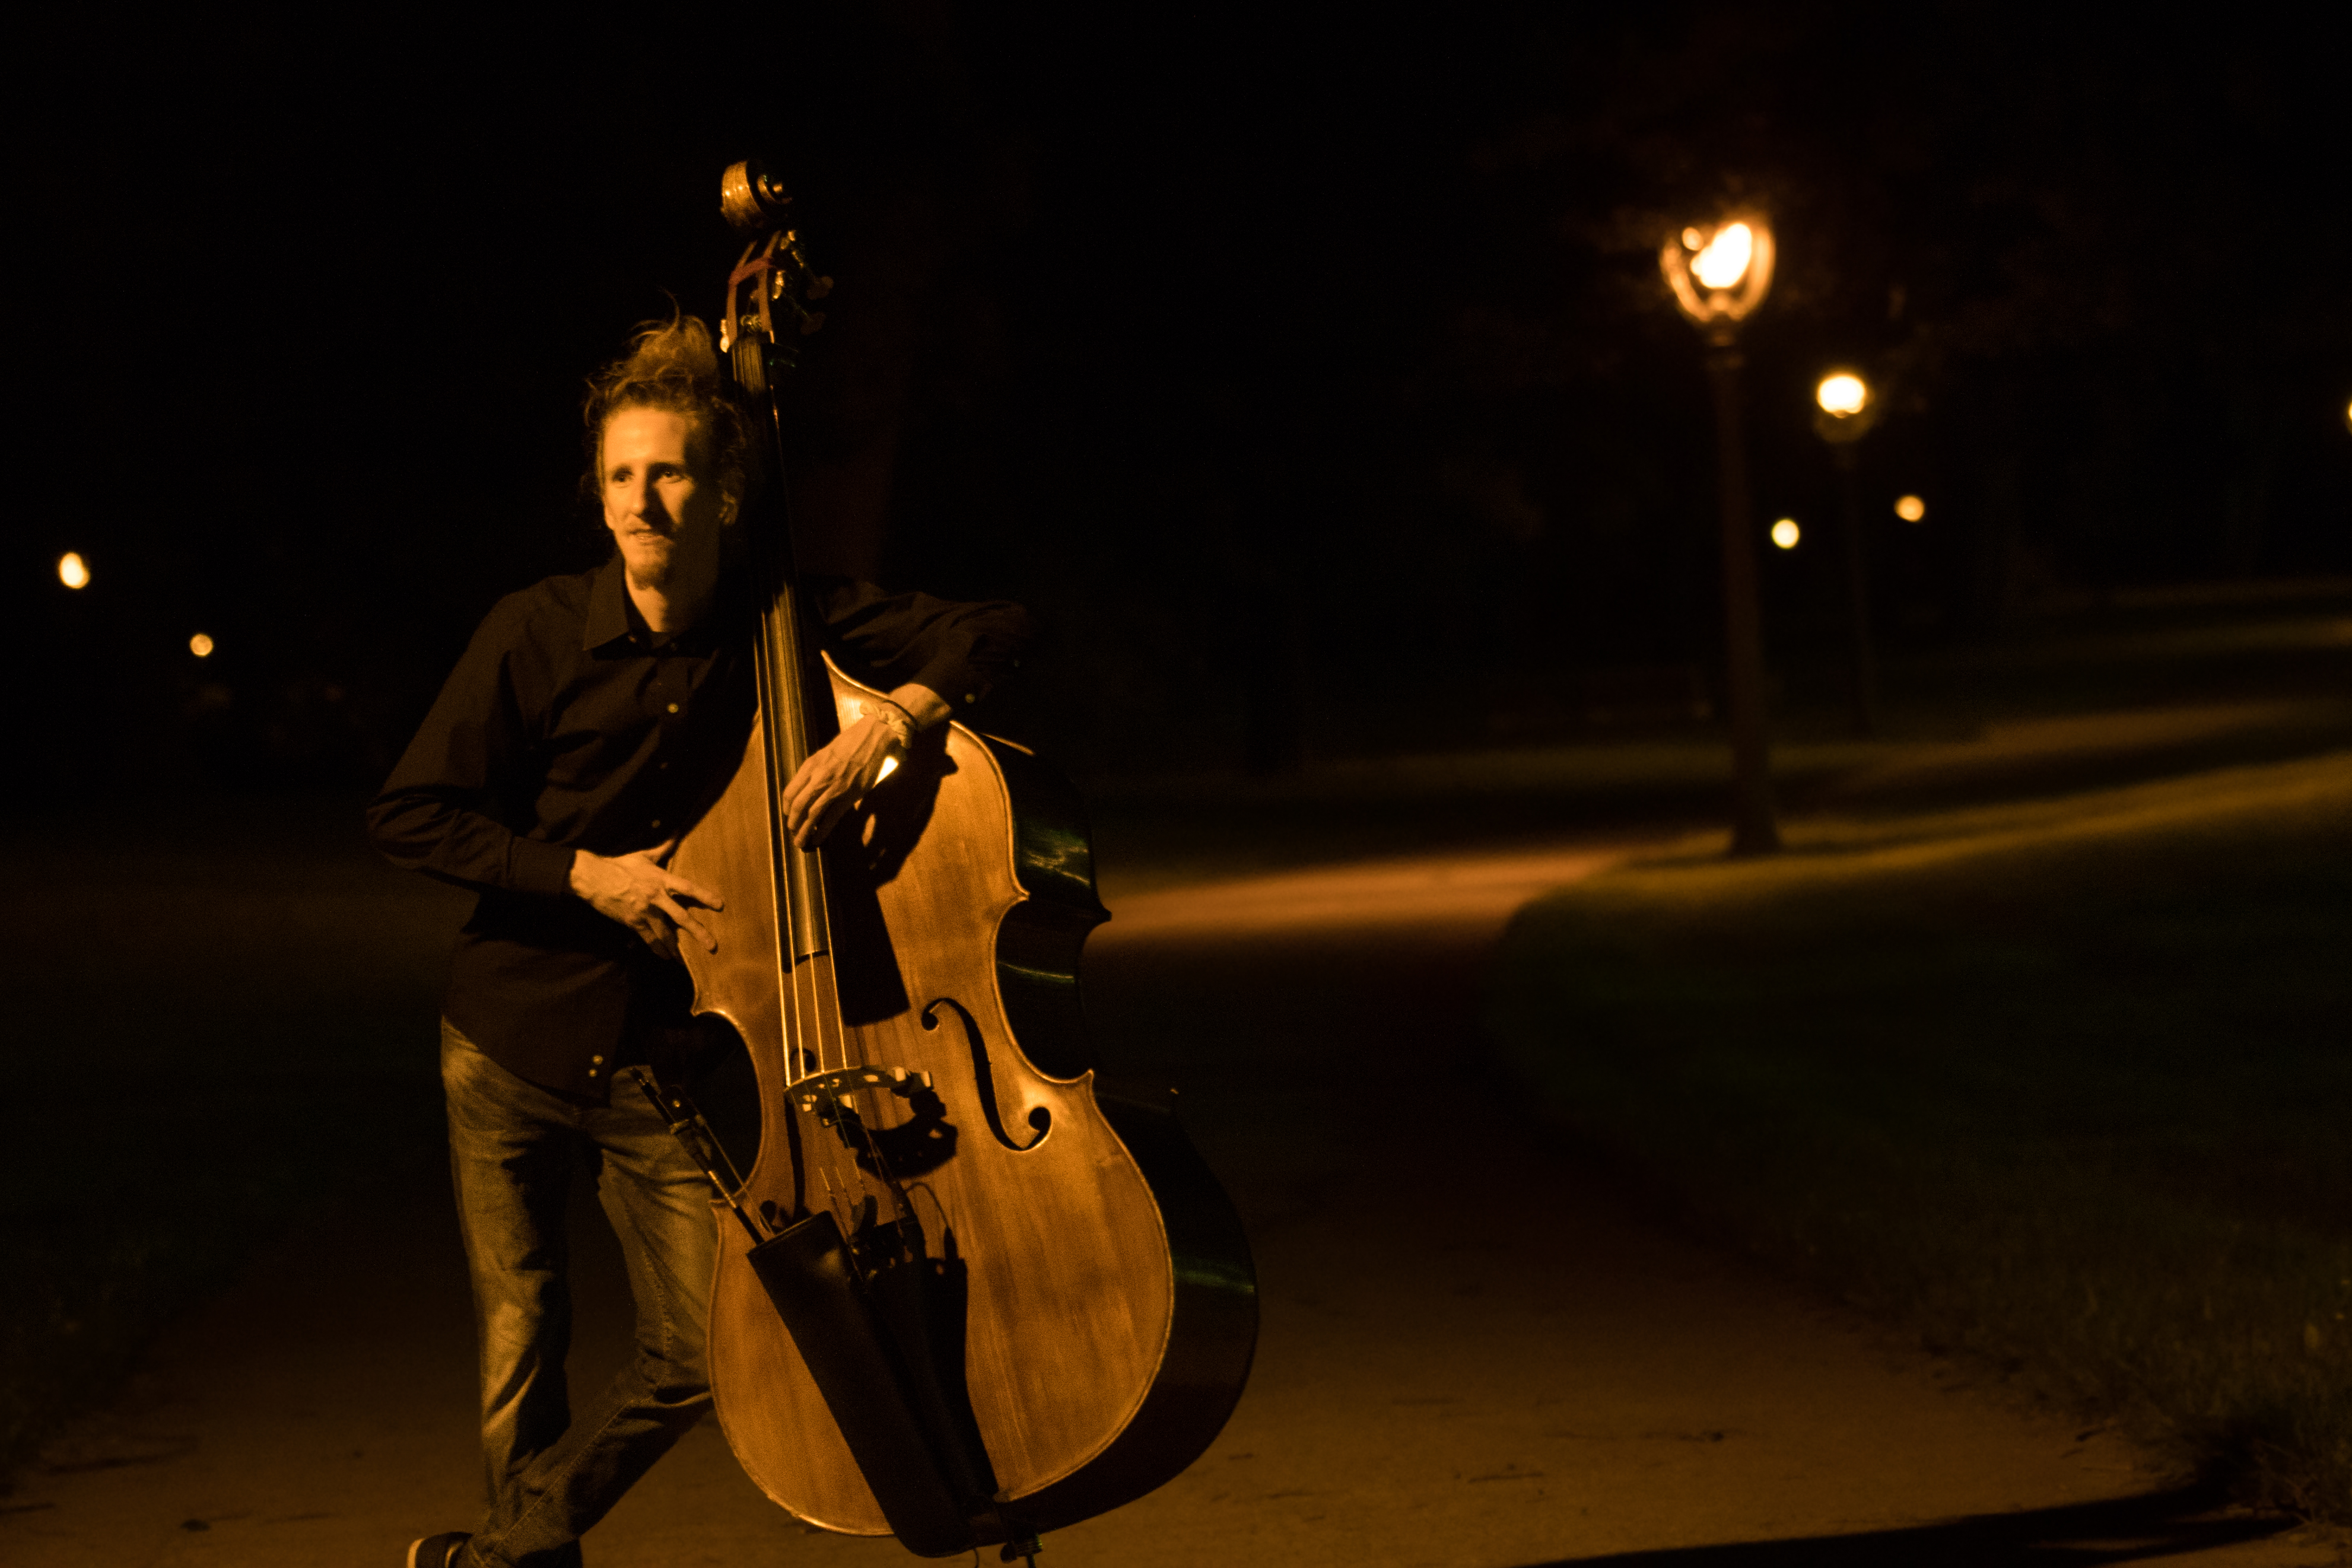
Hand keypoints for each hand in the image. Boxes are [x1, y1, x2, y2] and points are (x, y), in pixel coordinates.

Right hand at [568, 839, 723, 960]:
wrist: (594, 878)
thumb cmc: (620, 865)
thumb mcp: (643, 855)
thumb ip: (663, 848)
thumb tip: (677, 833)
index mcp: (661, 879)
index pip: (688, 888)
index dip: (705, 896)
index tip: (720, 905)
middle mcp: (656, 897)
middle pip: (681, 916)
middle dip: (698, 932)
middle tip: (711, 945)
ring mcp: (644, 912)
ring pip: (665, 933)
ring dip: (676, 948)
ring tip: (687, 959)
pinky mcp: (633, 922)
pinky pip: (648, 938)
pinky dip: (657, 949)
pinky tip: (665, 957)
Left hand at [783, 715, 902, 849]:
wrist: (872, 738)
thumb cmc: (849, 743)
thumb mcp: (825, 753)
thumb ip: (814, 771)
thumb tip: (807, 789)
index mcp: (811, 765)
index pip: (790, 791)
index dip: (786, 807)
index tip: (787, 815)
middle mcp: (819, 777)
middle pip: (798, 805)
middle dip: (793, 823)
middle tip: (792, 832)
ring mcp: (834, 787)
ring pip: (812, 814)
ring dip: (804, 831)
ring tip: (801, 842)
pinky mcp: (849, 796)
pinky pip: (831, 818)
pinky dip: (822, 831)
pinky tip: (818, 839)